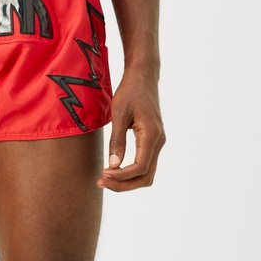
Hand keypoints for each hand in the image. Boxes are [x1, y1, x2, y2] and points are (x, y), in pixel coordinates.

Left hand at [97, 68, 165, 191]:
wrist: (143, 76)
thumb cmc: (130, 91)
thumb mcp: (119, 114)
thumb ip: (117, 141)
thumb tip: (113, 166)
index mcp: (152, 135)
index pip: (140, 168)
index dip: (121, 177)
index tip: (103, 173)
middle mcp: (159, 141)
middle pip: (146, 177)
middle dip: (124, 185)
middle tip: (101, 182)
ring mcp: (158, 142)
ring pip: (147, 173)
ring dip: (127, 181)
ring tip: (105, 178)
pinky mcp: (153, 141)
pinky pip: (145, 164)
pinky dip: (130, 173)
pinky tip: (114, 170)